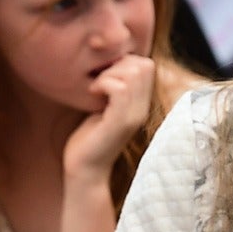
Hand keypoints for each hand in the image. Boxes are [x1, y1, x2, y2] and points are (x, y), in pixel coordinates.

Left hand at [61, 54, 156, 180]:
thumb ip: (111, 89)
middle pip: (143, 64)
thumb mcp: (103, 108)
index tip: (104, 76)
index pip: (147, 64)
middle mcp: (142, 109)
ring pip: (133, 73)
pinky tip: (93, 94)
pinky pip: (120, 89)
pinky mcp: (121, 122)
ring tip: (95, 89)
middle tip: (98, 81)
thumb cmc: (88, 139)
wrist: (85, 170)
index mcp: (140, 104)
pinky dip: (104, 84)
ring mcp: (134, 116)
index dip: (124, 61)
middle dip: (117, 64)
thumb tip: (105, 64)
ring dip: (108, 74)